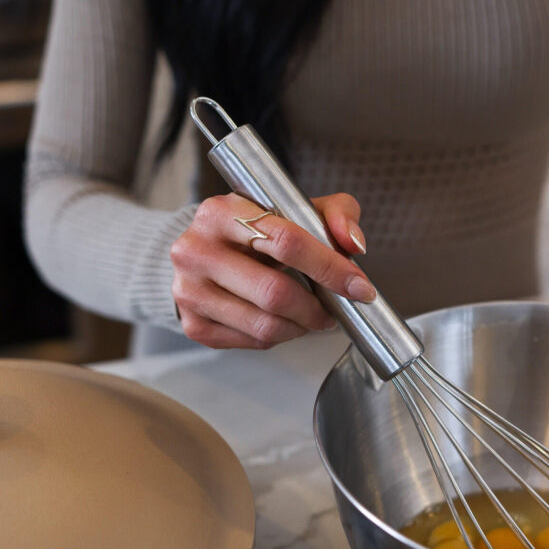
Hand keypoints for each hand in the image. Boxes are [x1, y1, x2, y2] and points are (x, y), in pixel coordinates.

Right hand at [170, 191, 375, 349]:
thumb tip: (353, 244)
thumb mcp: (295, 207)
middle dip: (315, 308)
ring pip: (264, 324)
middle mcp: (196, 250)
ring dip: (300, 326)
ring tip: (309, 316)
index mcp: (221, 211)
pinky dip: (277, 336)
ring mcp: (189, 290)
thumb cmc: (252, 230)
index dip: (330, 268)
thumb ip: (335, 213)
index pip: (287, 241)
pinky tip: (280, 320)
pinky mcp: (192, 323)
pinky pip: (251, 341)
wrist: (201, 252)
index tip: (358, 286)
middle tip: (332, 311)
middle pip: (274, 291)